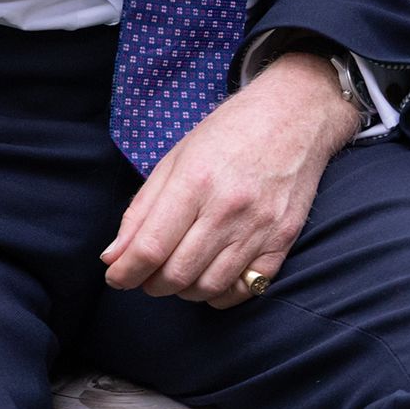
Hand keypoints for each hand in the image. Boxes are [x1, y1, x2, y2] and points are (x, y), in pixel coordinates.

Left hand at [100, 49, 360, 305]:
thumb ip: (142, 210)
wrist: (296, 114)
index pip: (150, 248)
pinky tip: (210, 278)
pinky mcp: (284, 238)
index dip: (124, 273)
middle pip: (177, 274)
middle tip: (146, 274)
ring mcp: (261, 226)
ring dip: (183, 291)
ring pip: (209, 286)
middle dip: (150, 284)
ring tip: (178, 273)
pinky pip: (248, 288)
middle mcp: (229, 208)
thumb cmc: (230, 132)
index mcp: (195, 181)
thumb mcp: (176, 158)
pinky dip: (221, 294)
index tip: (116, 276)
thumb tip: (113, 257)